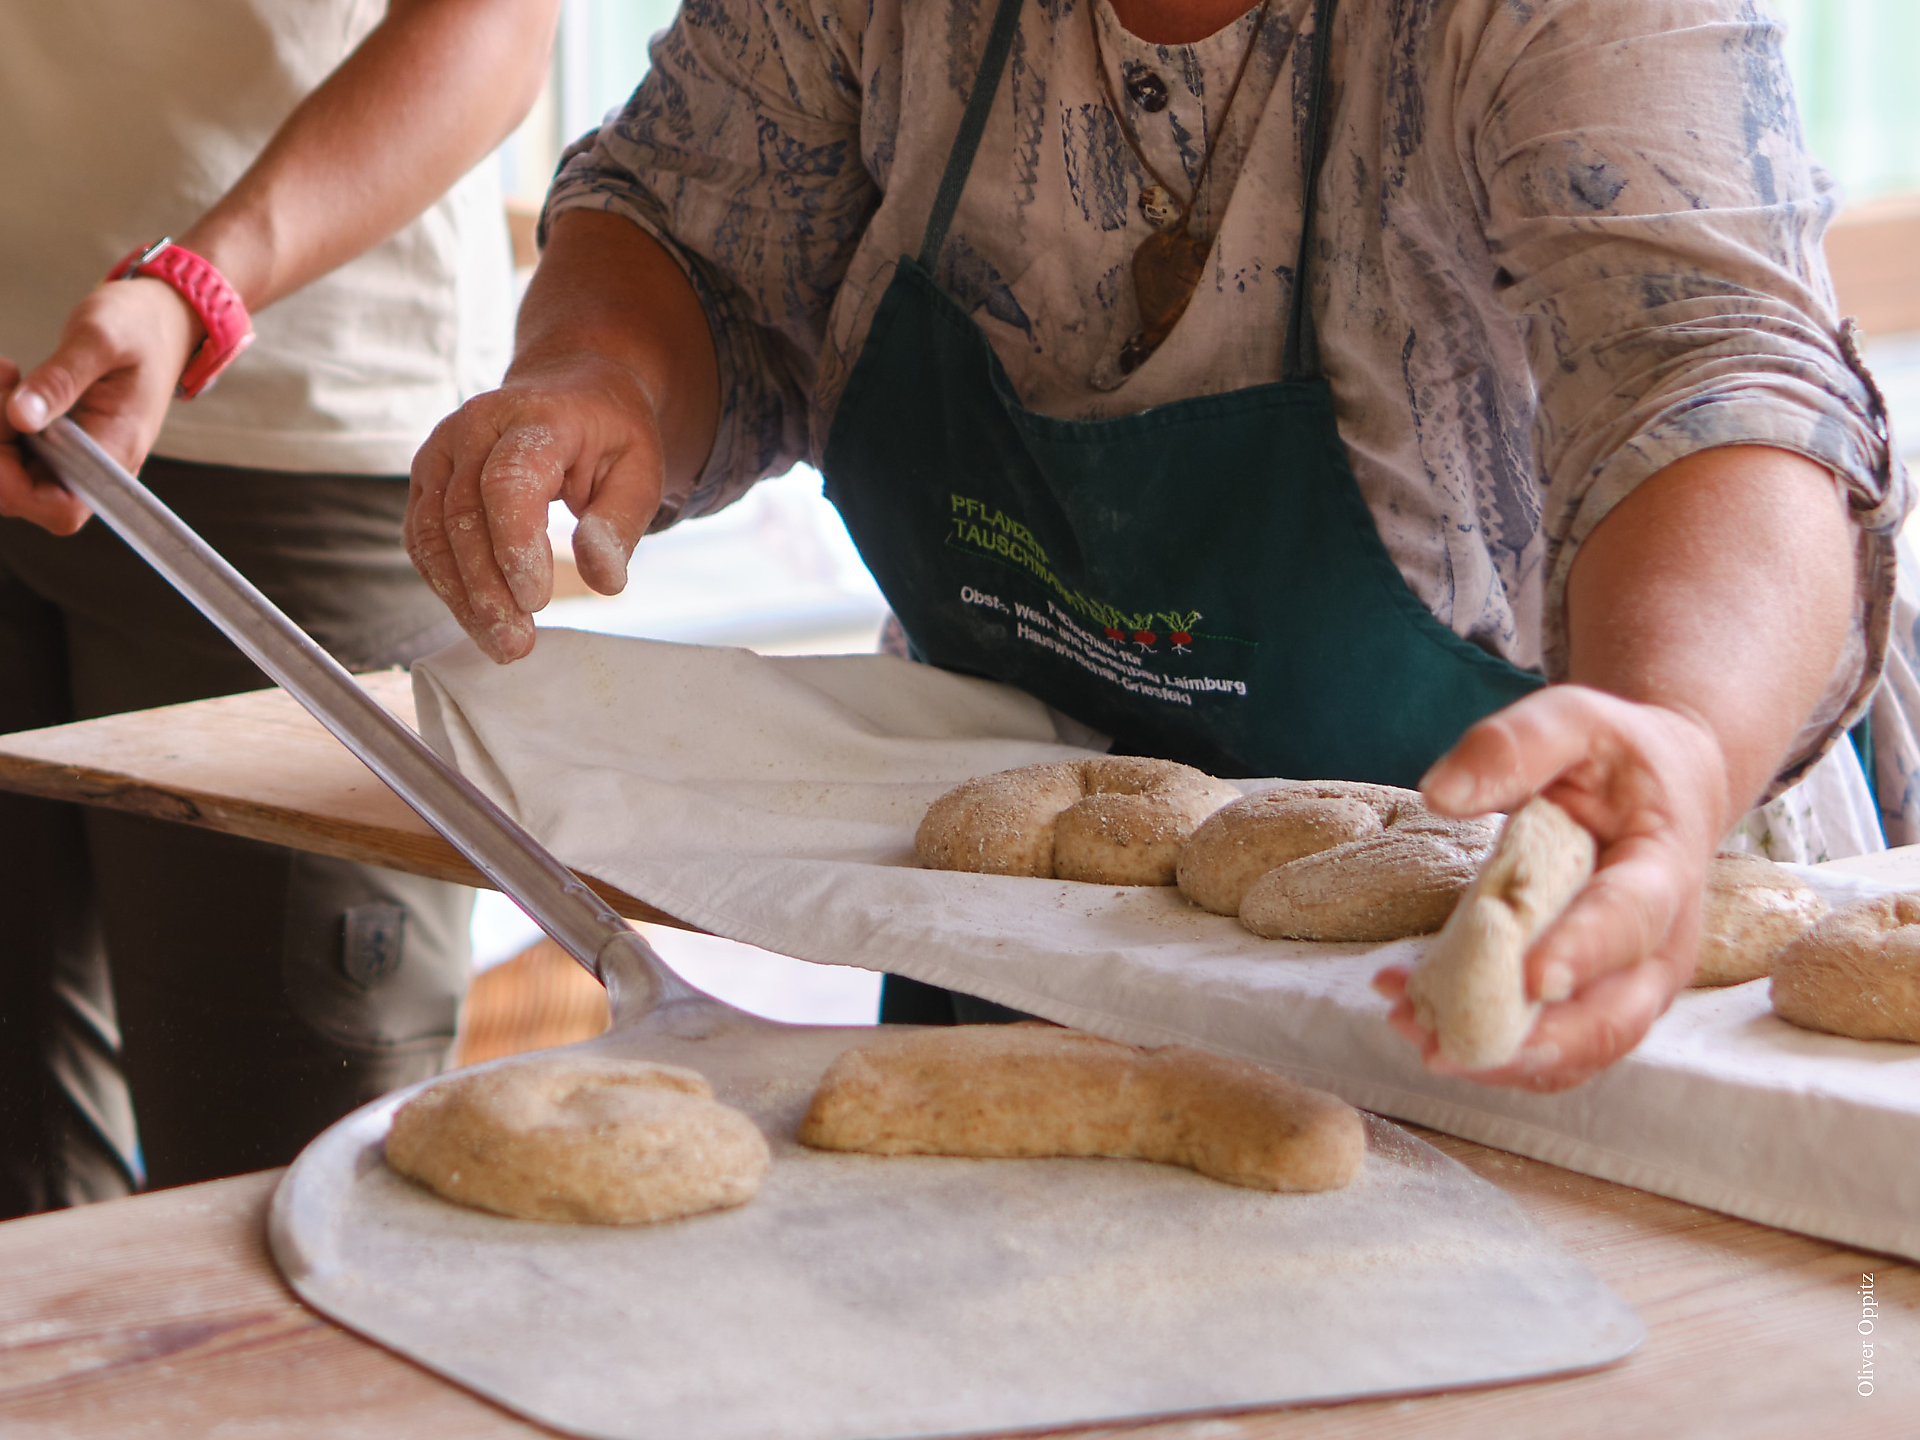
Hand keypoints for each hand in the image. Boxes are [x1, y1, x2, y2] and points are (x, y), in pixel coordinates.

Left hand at [0, 279, 201, 534]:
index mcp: (115, 452)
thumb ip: (59, 380)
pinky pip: (13, 451)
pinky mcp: (59, 442)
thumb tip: (20, 417)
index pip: (60, 508)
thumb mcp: (99, 340)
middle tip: (3, 383)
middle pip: (24, 497)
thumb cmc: (139, 327)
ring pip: (11, 475)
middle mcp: (95, 466)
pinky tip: (8, 379)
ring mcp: (75, 456)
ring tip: (6, 375)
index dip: (14, 485)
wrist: (161, 320)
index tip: (4, 426)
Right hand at [405, 351, 669, 662]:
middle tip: (518, 644)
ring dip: (463, 598)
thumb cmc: (608, 436)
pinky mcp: (427, 481)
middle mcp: (473, 428)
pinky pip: (423, 540)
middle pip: (464, 515)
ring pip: (433, 533)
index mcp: (533, 417)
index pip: (508, 481)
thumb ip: (620, 523)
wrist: (570, 391)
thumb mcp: (639, 471)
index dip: (514, 543)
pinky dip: (447, 586)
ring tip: (502, 645)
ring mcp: (441, 452)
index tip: (535, 599)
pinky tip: (478, 620)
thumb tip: (603, 580)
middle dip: (487, 589)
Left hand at [1372, 684, 1726, 1091]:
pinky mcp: (1598, 1003)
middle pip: (1612, 1017)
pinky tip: (1412, 1012)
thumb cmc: (1617, 756)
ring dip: (1496, 1055)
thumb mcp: (1576, 721)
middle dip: (1530, 1041)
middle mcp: (1662, 945)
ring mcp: (1634, 985)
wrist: (1666, 792)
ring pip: (1578, 1049)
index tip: (1532, 979)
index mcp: (1665, 868)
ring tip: (1410, 1030)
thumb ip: (1514, 747)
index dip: (1585, 952)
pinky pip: (1551, 1045)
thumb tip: (1440, 794)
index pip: (1632, 919)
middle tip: (1444, 1045)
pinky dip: (1488, 1046)